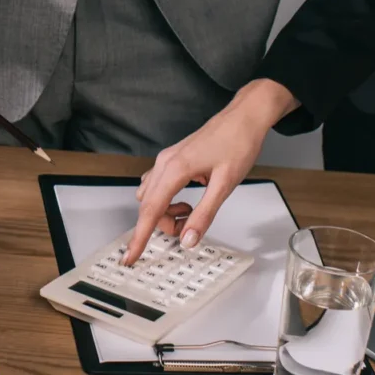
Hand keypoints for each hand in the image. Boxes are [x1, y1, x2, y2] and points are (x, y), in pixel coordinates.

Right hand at [123, 79, 298, 264]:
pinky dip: (167, 199)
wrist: (244, 117)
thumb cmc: (238, 143)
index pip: (150, 211)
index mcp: (175, 169)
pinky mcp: (171, 159)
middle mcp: (164, 163)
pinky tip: (187, 198)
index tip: (130, 256)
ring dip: (166, 212)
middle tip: (189, 228)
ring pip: (151, 196)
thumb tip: (189, 239)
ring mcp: (166, 160)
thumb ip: (204, 214)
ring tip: (192, 210)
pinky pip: (158, 185)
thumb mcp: (225, 185)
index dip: (139, 237)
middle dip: (164, 224)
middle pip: (149, 206)